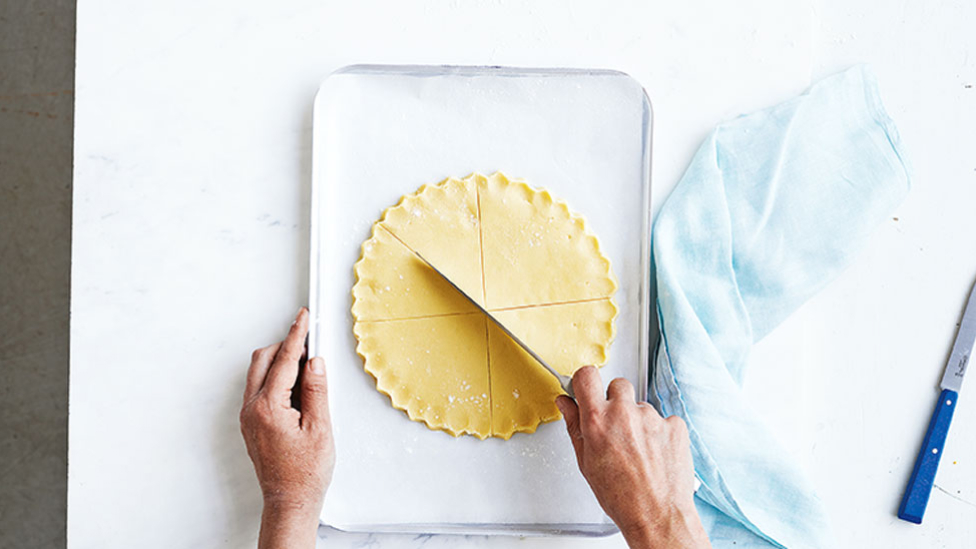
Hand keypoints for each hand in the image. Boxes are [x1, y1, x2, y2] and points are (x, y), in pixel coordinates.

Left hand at [240, 307, 334, 548]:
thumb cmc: (305, 473)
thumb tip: (315, 362)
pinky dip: (276, 380)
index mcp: (269, 407)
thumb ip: (316, 390)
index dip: (297, 335)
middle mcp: (252, 410)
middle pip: (263, 360)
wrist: (290, 501)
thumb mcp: (320, 428)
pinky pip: (259, 390)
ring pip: (259, 374)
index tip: (303, 318)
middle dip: (285, 346)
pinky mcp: (251, 424)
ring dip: (280, 364)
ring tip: (307, 367)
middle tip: (309, 341)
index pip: (285, 360)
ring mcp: (248, 417)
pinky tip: (297, 389)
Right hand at [555, 367, 709, 548]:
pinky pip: (664, 419)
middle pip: (618, 385)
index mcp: (598, 420)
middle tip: (617, 427)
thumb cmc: (621, 496)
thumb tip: (566, 404)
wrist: (657, 515)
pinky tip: (656, 454)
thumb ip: (574, 426)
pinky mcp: (675, 425)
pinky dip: (660, 433)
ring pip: (642, 406)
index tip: (587, 388)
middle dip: (616, 401)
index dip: (586, 380)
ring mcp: (652, 418)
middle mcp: (625, 413)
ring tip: (639, 451)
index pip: (587, 376)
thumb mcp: (586, 462)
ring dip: (639, 421)